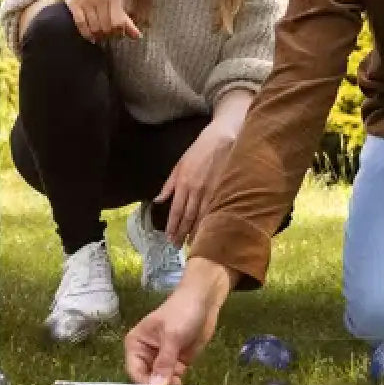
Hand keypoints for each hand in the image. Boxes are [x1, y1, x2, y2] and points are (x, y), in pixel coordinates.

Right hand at [60, 0, 141, 42]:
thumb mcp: (114, 4)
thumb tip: (138, 36)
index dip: (117, 32)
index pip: (118, 23)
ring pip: (94, 27)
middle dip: (106, 35)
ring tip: (97, 35)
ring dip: (96, 35)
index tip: (114, 34)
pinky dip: (86, 33)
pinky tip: (89, 36)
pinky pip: (81, 24)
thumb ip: (125, 20)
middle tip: (104, 35)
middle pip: (106, 27)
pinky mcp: (75, 3)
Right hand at [124, 258, 232, 384]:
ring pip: (162, 383)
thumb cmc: (182, 312)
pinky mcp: (177, 363)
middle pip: (148, 380)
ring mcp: (162, 360)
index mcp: (136, 345)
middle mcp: (146, 355)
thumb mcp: (172, 336)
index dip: (146, 384)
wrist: (204, 299)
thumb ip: (164, 362)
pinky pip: (176, 380)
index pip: (135, 372)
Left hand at [155, 123, 234, 247]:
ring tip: (191, 244)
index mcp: (183, 183)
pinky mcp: (224, 190)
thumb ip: (169, 184)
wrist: (223, 138)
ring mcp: (212, 191)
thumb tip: (158, 200)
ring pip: (202, 217)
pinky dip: (211, 222)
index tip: (169, 238)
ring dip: (196, 232)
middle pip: (188, 217)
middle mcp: (196, 190)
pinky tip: (209, 231)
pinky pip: (216, 210)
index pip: (176, 211)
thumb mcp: (180, 164)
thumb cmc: (200, 149)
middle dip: (182, 233)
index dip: (172, 226)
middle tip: (177, 246)